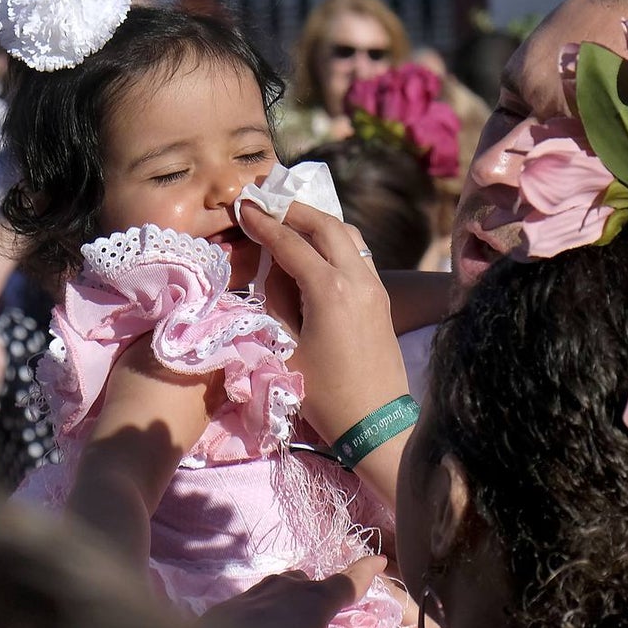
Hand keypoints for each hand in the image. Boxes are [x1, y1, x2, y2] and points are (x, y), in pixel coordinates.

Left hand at [197, 556, 385, 627]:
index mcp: (313, 601)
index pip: (348, 583)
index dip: (365, 572)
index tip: (378, 559)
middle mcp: (287, 589)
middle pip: (312, 585)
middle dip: (321, 597)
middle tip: (324, 619)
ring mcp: (255, 593)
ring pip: (282, 591)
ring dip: (291, 604)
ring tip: (290, 627)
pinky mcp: (228, 605)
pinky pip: (257, 603)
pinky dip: (265, 614)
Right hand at [239, 200, 411, 506]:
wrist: (376, 423)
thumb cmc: (324, 395)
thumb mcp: (286, 349)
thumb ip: (276, 302)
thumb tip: (273, 270)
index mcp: (330, 291)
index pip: (290, 243)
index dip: (264, 222)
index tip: (244, 205)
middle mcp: (358, 279)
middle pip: (324, 225)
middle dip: (293, 211)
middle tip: (266, 204)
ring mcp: (375, 286)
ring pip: (347, 235)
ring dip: (317, 222)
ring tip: (289, 221)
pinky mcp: (383, 298)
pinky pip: (357, 254)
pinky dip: (334, 241)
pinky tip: (316, 249)